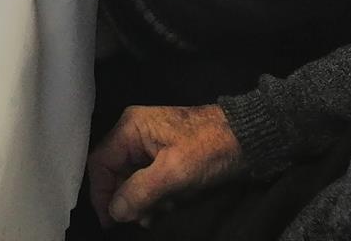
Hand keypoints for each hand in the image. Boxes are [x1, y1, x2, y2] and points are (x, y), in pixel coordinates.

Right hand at [88, 104, 244, 227]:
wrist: (249, 138)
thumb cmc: (210, 150)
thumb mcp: (174, 172)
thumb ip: (140, 191)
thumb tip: (114, 212)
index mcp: (131, 128)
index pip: (100, 162)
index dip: (100, 193)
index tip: (111, 221)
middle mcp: (135, 133)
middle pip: (115, 172)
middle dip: (126, 200)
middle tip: (142, 220)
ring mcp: (150, 145)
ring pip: (132, 179)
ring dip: (142, 201)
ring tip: (159, 215)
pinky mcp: (165, 156)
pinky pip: (148, 180)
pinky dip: (155, 197)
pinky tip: (168, 207)